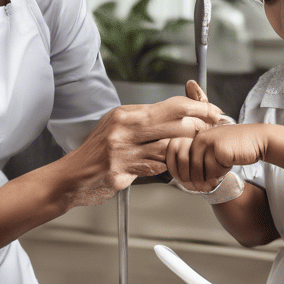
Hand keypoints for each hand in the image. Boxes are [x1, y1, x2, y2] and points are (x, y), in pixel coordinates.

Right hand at [59, 95, 223, 206]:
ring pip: (169, 146)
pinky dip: (168, 168)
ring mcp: (123, 149)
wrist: (71, 177)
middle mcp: (125, 128)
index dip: (198, 108)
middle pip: (176, 122)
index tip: (213, 112)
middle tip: (212, 132)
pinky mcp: (122, 170)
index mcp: (126, 114)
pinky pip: (156, 168)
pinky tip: (173, 169)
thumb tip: (176, 118)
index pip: (172, 105)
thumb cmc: (96, 154)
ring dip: (186, 151)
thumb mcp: (117, 128)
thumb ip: (144, 123)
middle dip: (200, 128)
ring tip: (195, 153)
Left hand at [166, 124, 267, 191]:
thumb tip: (188, 180)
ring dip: (212, 175)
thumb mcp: (215, 151)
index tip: (200, 182)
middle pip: (190, 169)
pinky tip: (229, 163)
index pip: (184, 163)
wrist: (257, 140)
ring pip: (202, 171)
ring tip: (223, 166)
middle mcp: (200, 139)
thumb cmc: (237, 148)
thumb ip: (202, 161)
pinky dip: (221, 172)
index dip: (190, 176)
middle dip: (200, 179)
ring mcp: (209, 143)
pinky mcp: (219, 149)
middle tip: (212, 180)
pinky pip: (213, 170)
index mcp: (197, 138)